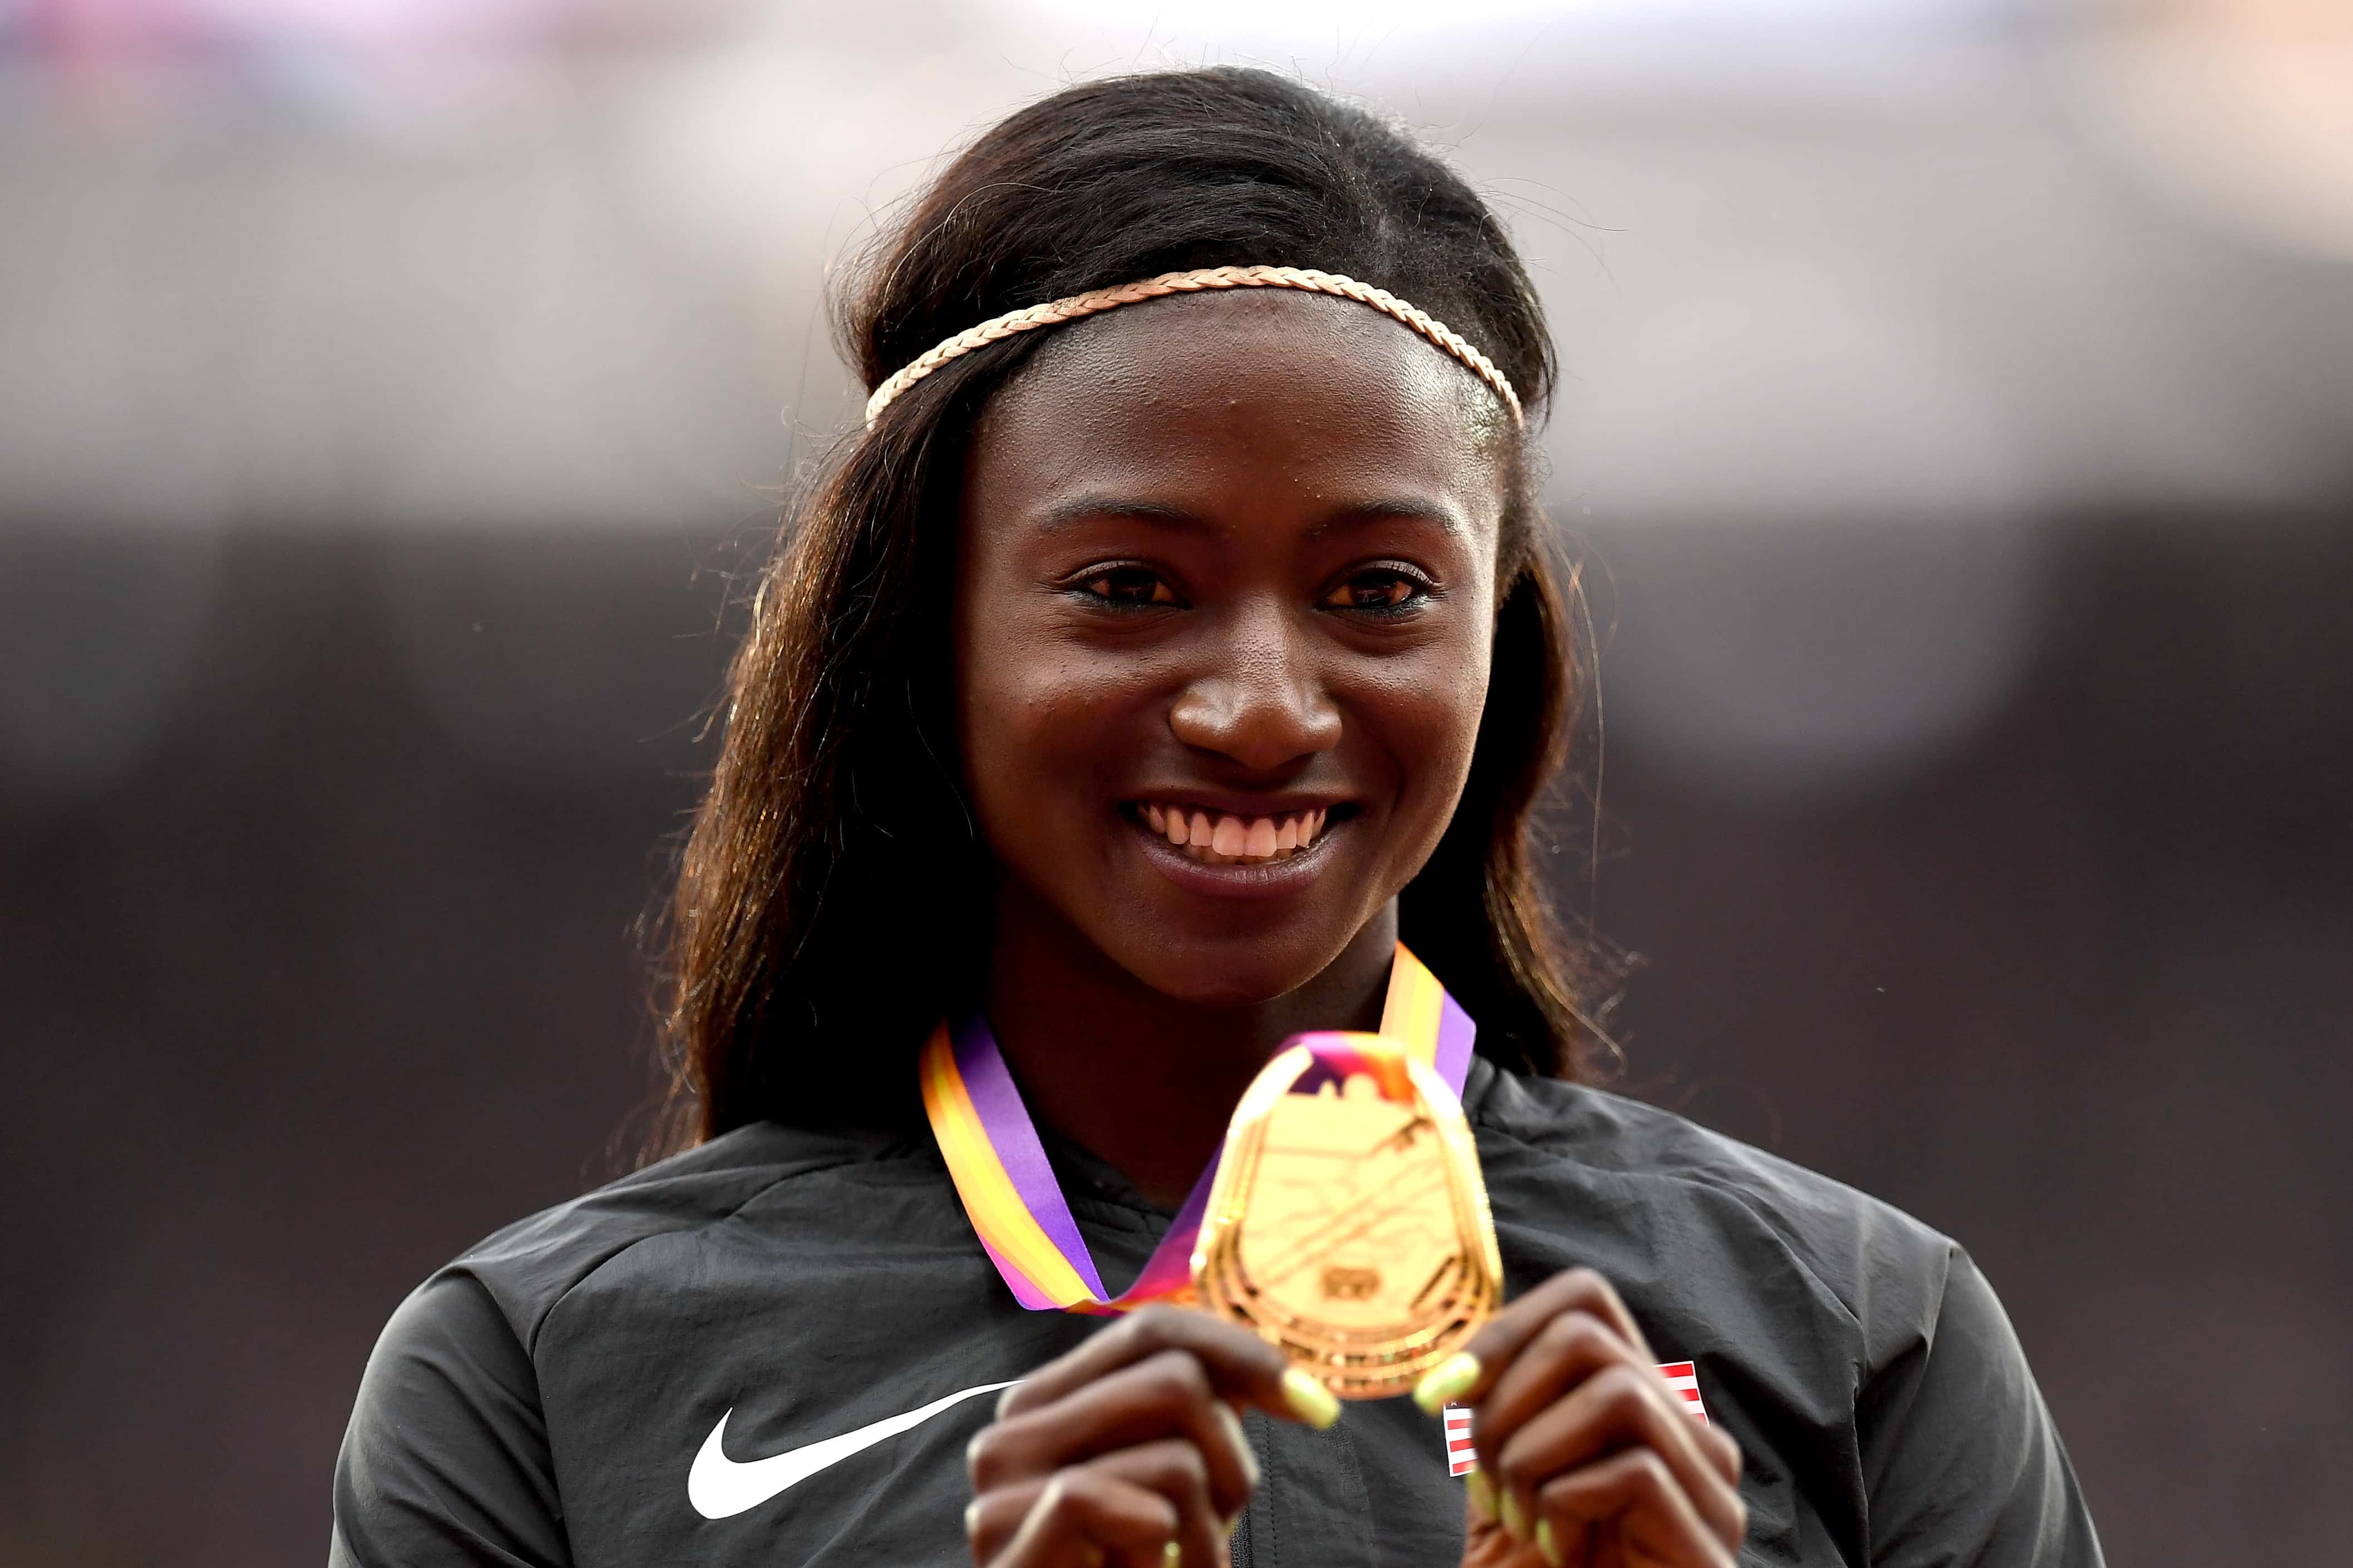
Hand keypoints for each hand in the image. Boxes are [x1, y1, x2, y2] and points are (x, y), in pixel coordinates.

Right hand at [964, 1304, 1341, 1567]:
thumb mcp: (1177, 1483)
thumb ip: (1204, 1413)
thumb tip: (1306, 1393)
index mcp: (1045, 1401)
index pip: (1154, 1329)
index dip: (1243, 1355)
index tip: (1316, 1409)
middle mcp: (1010, 1430)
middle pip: (1176, 1381)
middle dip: (1230, 1464)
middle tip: (1211, 1532)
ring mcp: (999, 1488)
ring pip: (1174, 1459)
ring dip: (1208, 1534)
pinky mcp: (1005, 1537)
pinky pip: (1140, 1513)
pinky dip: (1171, 1555)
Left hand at [1416, 1270, 1745, 1567]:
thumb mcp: (1506, 1480)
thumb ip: (1501, 1409)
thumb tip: (1459, 1353)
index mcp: (1641, 1404)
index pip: (1585, 1298)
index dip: (1500, 1329)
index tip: (1436, 1395)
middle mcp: (1688, 1433)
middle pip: (1589, 1333)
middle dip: (1504, 1399)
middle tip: (1482, 1479)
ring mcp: (1710, 1487)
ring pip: (1615, 1391)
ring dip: (1532, 1453)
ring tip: (1519, 1519)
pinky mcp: (1708, 1541)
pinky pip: (1633, 1470)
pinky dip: (1566, 1504)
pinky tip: (1557, 1552)